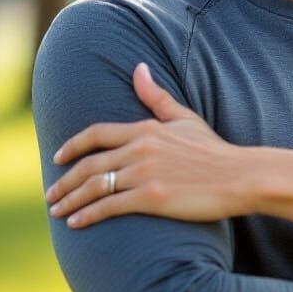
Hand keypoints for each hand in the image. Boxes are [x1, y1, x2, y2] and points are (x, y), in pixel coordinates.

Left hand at [45, 63, 249, 227]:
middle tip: (51, 193)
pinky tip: (76, 223)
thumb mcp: (185, 119)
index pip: (96, 134)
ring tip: (58, 211)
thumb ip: (157, 97)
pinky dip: (87, 215)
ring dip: (70, 200)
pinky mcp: (151, 197)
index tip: (58, 157)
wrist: (241, 176)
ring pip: (94, 186)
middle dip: (64, 181)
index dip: (72, 146)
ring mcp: (144, 173)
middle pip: (88, 164)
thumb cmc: (216, 151)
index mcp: (146, 129)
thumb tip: (139, 67)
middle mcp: (140, 149)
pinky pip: (108, 207)